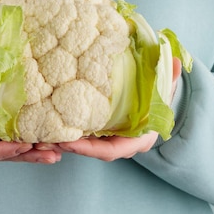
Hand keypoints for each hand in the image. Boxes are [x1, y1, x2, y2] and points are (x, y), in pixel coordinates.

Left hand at [53, 57, 182, 160]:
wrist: (158, 99)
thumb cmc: (161, 95)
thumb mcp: (167, 85)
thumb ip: (170, 75)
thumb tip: (177, 62)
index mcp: (138, 138)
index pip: (111, 151)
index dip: (89, 149)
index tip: (69, 142)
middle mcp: (121, 143)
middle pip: (91, 152)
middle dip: (68, 148)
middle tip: (43, 142)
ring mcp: (109, 139)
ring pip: (82, 146)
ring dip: (60, 143)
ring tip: (36, 138)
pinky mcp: (97, 131)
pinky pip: (80, 136)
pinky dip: (63, 133)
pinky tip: (43, 126)